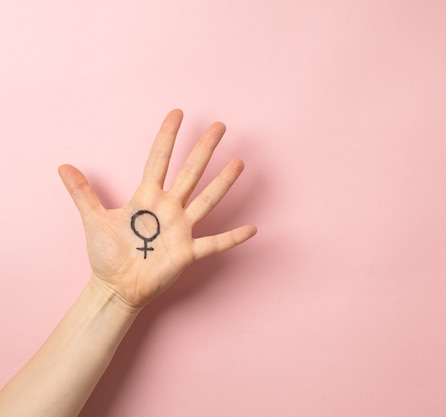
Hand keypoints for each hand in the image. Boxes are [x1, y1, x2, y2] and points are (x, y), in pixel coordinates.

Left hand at [58, 109, 256, 309]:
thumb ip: (82, 193)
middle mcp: (168, 208)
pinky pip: (214, 243)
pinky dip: (233, 238)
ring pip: (206, 200)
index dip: (167, 136)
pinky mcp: (187, 252)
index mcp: (147, 197)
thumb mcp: (94, 220)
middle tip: (220, 126)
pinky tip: (252, 229)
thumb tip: (63, 166)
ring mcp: (181, 229)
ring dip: (223, 182)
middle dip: (204, 148)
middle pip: (190, 172)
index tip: (178, 113)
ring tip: (238, 162)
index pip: (159, 159)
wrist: (116, 287)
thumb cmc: (107, 254)